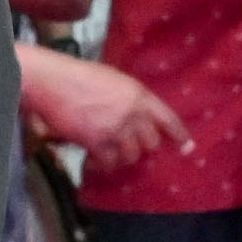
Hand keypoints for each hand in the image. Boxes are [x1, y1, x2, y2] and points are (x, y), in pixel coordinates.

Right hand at [16, 42, 189, 172]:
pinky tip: (92, 159)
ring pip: (131, 156)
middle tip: (126, 146)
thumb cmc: (79, 76)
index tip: (187, 147)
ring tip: (107, 151)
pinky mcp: (98, 143)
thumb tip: (136, 118)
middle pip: (151, 143)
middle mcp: (133, 113)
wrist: (54, 81)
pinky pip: (109, 163)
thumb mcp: (114, 80)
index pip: (168, 118)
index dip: (179, 135)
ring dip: (120, 157)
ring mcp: (117, 129)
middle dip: (140, 146)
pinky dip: (101, 164)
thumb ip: (130, 98)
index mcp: (139, 94)